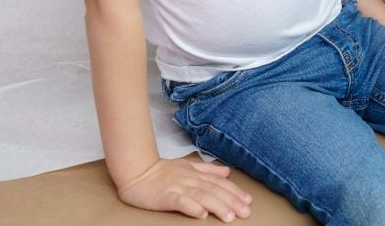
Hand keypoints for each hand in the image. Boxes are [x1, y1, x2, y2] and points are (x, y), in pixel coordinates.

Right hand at [116, 157, 252, 220]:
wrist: (136, 171)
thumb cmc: (161, 171)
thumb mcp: (187, 167)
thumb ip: (207, 170)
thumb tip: (226, 172)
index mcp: (196, 174)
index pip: (219, 183)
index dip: (235, 192)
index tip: (248, 201)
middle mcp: (190, 180)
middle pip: (214, 191)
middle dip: (231, 202)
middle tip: (245, 213)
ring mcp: (178, 187)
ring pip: (201, 196)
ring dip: (216, 206)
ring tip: (229, 216)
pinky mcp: (165, 196)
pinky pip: (180, 201)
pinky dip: (191, 207)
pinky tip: (201, 214)